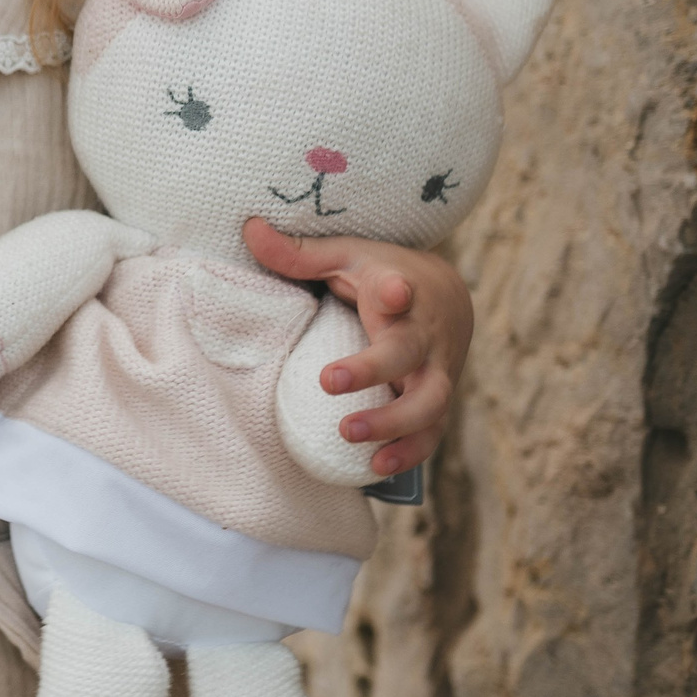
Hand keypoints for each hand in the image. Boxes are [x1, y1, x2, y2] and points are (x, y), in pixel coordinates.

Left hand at [244, 219, 472, 476]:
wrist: (447, 295)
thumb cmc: (383, 273)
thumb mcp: (346, 256)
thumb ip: (300, 252)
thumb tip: (250, 228)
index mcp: (402, 293)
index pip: (403, 289)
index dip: (399, 291)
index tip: (394, 290)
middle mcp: (424, 335)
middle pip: (408, 356)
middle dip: (374, 370)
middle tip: (330, 382)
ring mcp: (435, 372)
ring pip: (429, 404)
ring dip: (392, 424)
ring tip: (349, 435)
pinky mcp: (436, 400)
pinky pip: (430, 433)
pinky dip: (408, 453)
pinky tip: (375, 468)